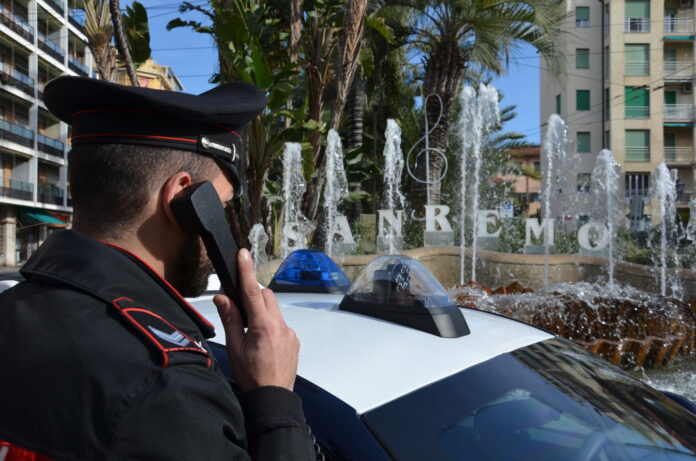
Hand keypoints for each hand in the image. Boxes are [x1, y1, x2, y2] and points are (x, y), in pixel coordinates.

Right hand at [214, 248, 298, 391]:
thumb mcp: (235, 348)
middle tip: (239, 309)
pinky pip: (281, 323)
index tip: (243, 254)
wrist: (274, 398)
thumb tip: (223, 298)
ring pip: (274, 309)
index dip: (246, 271)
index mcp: (263, 326)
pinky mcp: (294, 339)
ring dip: (261, 311)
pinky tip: (262, 342)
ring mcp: (290, 332)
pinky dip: (270, 324)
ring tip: (250, 332)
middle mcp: (281, 325)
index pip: (253, 291)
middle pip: (266, 296)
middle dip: (253, 295)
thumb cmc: (252, 377)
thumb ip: (231, 320)